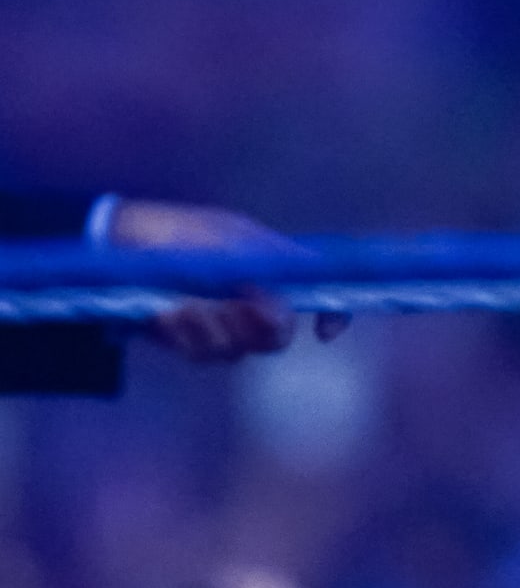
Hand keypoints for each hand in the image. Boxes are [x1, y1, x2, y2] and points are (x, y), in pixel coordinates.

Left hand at [108, 200, 347, 363]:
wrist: (119, 244)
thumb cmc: (179, 234)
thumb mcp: (222, 243)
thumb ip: (255, 277)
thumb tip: (281, 317)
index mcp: (270, 266)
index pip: (317, 290)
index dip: (332, 312)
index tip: (324, 333)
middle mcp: (252, 298)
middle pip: (277, 336)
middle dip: (256, 330)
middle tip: (231, 311)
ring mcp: (221, 321)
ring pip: (237, 350)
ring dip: (212, 332)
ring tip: (181, 308)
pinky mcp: (190, 338)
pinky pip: (202, 354)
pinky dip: (186, 336)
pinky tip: (165, 315)